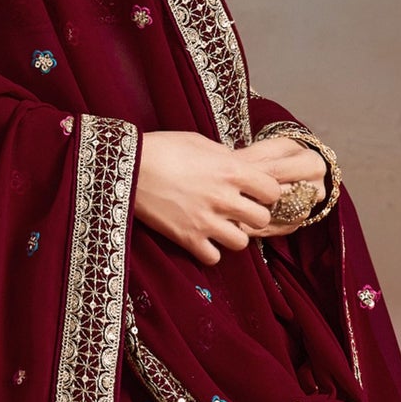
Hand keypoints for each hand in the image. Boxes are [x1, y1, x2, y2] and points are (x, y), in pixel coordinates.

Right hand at [133, 132, 320, 265]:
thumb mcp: (201, 143)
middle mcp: (224, 197)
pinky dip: (210, 251)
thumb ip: (226, 160)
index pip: (272, 191)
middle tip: (239, 212)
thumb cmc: (164, 147)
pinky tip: (202, 239)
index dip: (265, 193)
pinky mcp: (187, 238)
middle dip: (253, 215)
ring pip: (241, 242)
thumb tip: (239, 170)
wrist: (128, 165)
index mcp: (232, 170)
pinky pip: (213, 258)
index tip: (255, 192)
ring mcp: (206, 220)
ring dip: (233, 235)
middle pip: (262, 219)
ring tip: (220, 227)